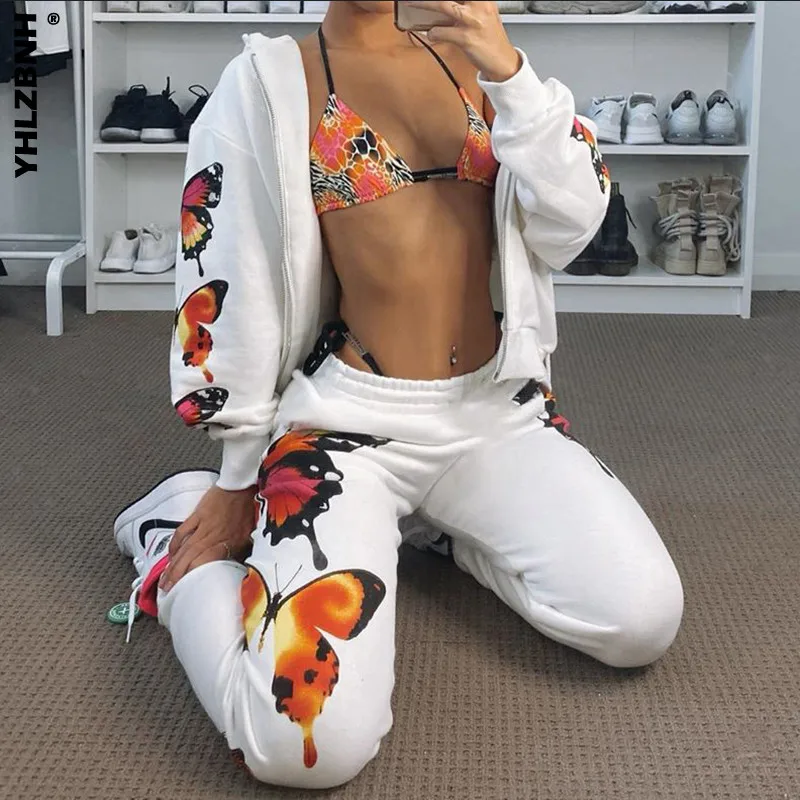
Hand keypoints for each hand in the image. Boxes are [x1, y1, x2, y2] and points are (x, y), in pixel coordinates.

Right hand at [160, 485, 255, 591]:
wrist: (241, 484)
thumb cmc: (248, 508)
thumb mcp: (251, 533)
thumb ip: (243, 551)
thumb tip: (241, 568)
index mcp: (228, 541)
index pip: (207, 563)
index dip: (195, 578)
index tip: (188, 591)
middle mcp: (213, 535)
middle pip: (191, 559)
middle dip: (178, 577)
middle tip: (168, 591)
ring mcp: (202, 525)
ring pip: (184, 549)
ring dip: (173, 565)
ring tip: (164, 579)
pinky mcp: (196, 515)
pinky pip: (181, 532)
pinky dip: (174, 545)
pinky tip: (170, 556)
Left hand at [405, 1, 521, 82]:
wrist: (503, 61)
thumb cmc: (490, 39)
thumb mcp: (483, 14)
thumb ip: (467, 6)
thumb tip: (440, 5)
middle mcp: (479, 5)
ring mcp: (472, 21)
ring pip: (443, 5)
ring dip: (423, 4)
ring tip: (411, 4)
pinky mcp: (466, 38)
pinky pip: (441, 32)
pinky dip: (432, 33)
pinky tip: (432, 34)